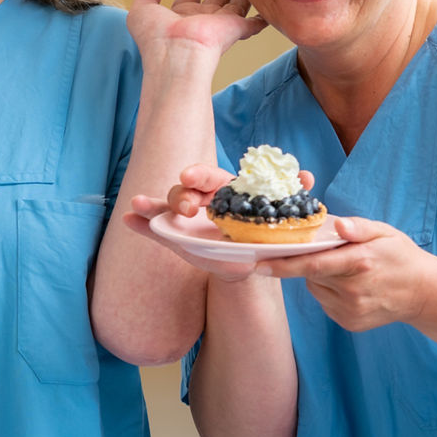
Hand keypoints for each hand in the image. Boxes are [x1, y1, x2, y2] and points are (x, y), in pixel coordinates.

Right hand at [122, 163, 315, 281]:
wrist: (249, 262)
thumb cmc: (261, 236)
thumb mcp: (278, 217)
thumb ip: (290, 196)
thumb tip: (307, 176)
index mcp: (224, 191)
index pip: (210, 177)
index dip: (200, 174)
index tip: (192, 177)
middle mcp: (201, 201)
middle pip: (186, 189)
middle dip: (182, 193)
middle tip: (187, 206)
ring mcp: (184, 219)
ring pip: (165, 205)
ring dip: (152, 203)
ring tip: (139, 205)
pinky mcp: (172, 235)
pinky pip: (153, 227)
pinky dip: (140, 223)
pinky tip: (129, 219)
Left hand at [126, 0, 266, 65]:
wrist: (176, 55)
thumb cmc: (157, 38)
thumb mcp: (141, 11)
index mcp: (180, 14)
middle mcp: (201, 20)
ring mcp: (219, 25)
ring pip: (235, 5)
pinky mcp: (234, 30)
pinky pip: (253, 24)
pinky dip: (262, 19)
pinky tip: (268, 12)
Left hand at [259, 215, 436, 330]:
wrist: (425, 293)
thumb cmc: (401, 256)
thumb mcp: (385, 233)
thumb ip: (359, 227)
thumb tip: (339, 225)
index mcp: (359, 263)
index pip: (311, 265)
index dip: (282, 265)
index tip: (258, 264)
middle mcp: (353, 290)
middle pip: (310, 275)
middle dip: (308, 262)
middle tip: (329, 253)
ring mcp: (351, 310)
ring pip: (316, 289)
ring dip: (321, 277)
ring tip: (347, 270)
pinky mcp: (350, 323)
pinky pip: (325, 302)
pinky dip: (329, 291)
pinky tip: (351, 285)